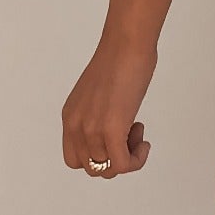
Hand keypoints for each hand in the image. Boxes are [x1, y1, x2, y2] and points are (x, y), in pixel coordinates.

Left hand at [62, 35, 156, 179]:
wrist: (127, 44)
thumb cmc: (120, 59)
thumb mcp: (97, 94)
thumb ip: (97, 114)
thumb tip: (113, 125)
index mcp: (70, 117)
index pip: (75, 157)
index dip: (99, 154)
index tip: (116, 136)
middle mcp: (76, 127)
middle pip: (92, 167)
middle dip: (115, 158)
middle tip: (131, 133)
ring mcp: (92, 130)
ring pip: (108, 170)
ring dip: (128, 156)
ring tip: (138, 131)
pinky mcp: (111, 130)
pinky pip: (123, 165)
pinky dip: (137, 160)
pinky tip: (144, 142)